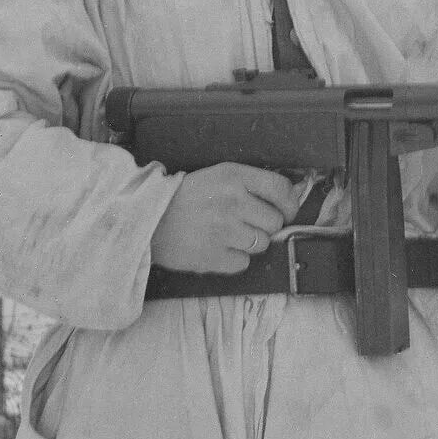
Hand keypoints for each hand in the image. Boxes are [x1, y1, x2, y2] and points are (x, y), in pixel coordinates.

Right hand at [150, 165, 305, 273]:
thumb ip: (250, 183)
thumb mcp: (217, 175)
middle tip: (244, 222)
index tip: (287, 210)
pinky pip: (243, 263)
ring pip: (262, 244)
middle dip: (264, 224)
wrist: (148, 220)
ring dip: (249, 242)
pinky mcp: (215, 257)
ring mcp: (224, 231)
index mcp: (233, 176)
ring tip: (227, 234)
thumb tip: (288, 197)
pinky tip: (217, 247)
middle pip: (275, 221)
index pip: (281, 189)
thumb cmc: (185, 197)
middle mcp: (232, 202)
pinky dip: (233, 259)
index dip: (290, 203)